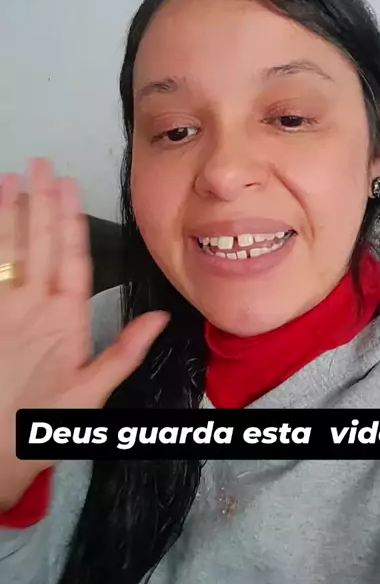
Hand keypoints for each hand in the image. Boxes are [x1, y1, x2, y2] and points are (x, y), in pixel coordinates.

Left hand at [0, 159, 167, 508]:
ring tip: (11, 180)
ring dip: (9, 213)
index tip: (69, 186)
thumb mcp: (94, 391)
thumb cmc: (42, 419)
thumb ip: (126, 351)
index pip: (71, 258)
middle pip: (38, 243)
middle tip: (40, 165)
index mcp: (65, 320)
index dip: (69, 219)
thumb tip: (161, 318)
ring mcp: (3, 309)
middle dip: (40, 200)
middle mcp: (32, 308)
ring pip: (8, 251)